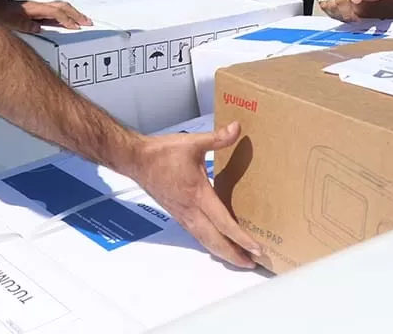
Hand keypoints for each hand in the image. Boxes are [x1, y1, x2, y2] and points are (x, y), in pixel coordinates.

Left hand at [0, 0, 91, 33]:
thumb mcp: (13, 23)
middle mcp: (41, 6)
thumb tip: (39, 29)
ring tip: (82, 21)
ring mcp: (41, 7)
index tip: (77, 27)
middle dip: (77, 14)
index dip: (68, 20)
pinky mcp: (39, 10)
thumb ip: (27, 25)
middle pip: (64, 7)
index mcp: (37, 8)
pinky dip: (66, 14)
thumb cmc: (3, 14)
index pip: (57, 13)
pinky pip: (57, 10)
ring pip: (62, 7)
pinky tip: (67, 21)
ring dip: (73, 13)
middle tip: (88, 22)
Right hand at [130, 122, 264, 268]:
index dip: (241, 238)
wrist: (136, 160)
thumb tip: (237, 129)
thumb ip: (217, 138)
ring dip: (222, 252)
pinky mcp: (177, 214)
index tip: (256, 248)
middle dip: (234, 254)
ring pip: (205, 241)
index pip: (223, 222)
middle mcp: (190, 210)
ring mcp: (183, 215)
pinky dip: (209, 244)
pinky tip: (216, 245)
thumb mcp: (193, 143)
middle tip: (252, 264)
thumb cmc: (162, 153)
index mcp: (198, 194)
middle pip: (215, 241)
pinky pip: (196, 235)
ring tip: (238, 260)